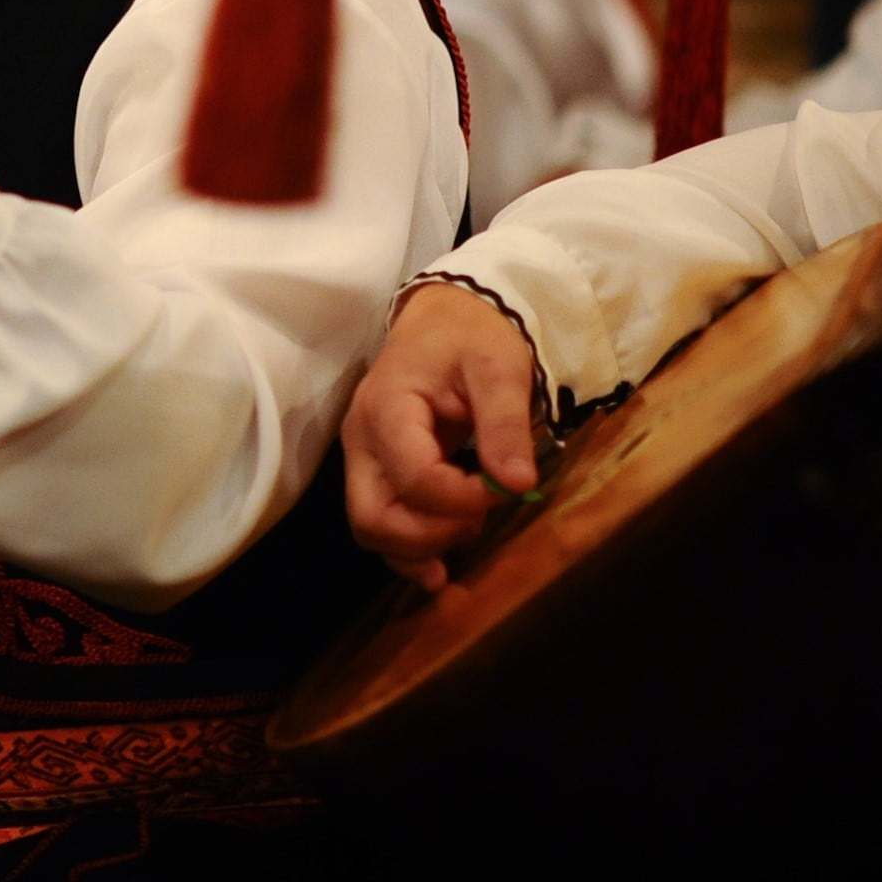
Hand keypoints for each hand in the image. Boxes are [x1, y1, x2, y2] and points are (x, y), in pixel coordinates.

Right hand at [342, 282, 544, 590]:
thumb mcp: (498, 368)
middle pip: (373, 517)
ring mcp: (363, 456)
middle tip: (478, 522)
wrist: (446, 314)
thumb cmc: (472, 335)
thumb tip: (519, 485)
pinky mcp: (377, 467)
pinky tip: (441, 566)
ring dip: (418, 547)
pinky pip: (380, 521)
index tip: (509, 488)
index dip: (463, 498)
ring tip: (469, 533)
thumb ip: (504, 425)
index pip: (414, 480)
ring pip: (371, 527)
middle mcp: (361, 439)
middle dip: (429, 536)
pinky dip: (408, 549)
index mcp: (387, 409)